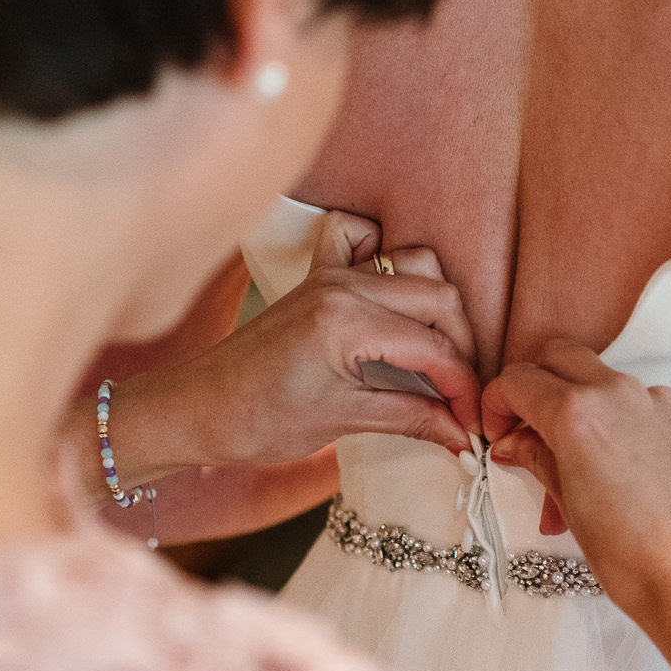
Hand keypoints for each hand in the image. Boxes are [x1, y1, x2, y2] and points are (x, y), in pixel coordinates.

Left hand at [103, 212, 480, 480]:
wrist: (197, 409)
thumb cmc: (256, 421)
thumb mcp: (341, 422)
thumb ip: (411, 417)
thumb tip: (461, 431)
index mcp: (347, 322)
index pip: (434, 347)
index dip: (463, 386)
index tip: (472, 420)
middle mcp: (342, 286)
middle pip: (438, 297)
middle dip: (461, 348)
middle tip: (461, 394)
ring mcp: (328, 274)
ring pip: (413, 264)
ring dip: (436, 304)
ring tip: (438, 353)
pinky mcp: (315, 277)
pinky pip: (359, 238)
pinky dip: (384, 255)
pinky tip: (390, 296)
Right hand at [481, 340, 670, 616]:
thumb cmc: (632, 556)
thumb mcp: (568, 506)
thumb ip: (538, 460)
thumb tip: (517, 443)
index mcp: (578, 413)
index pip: (519, 380)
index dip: (498, 404)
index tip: (500, 431)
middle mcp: (622, 393)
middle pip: (562, 357)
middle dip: (539, 386)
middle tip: (533, 430)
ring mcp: (665, 402)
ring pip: (611, 383)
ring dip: (590, 409)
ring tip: (589, 467)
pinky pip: (652, 407)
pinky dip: (633, 426)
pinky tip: (636, 474)